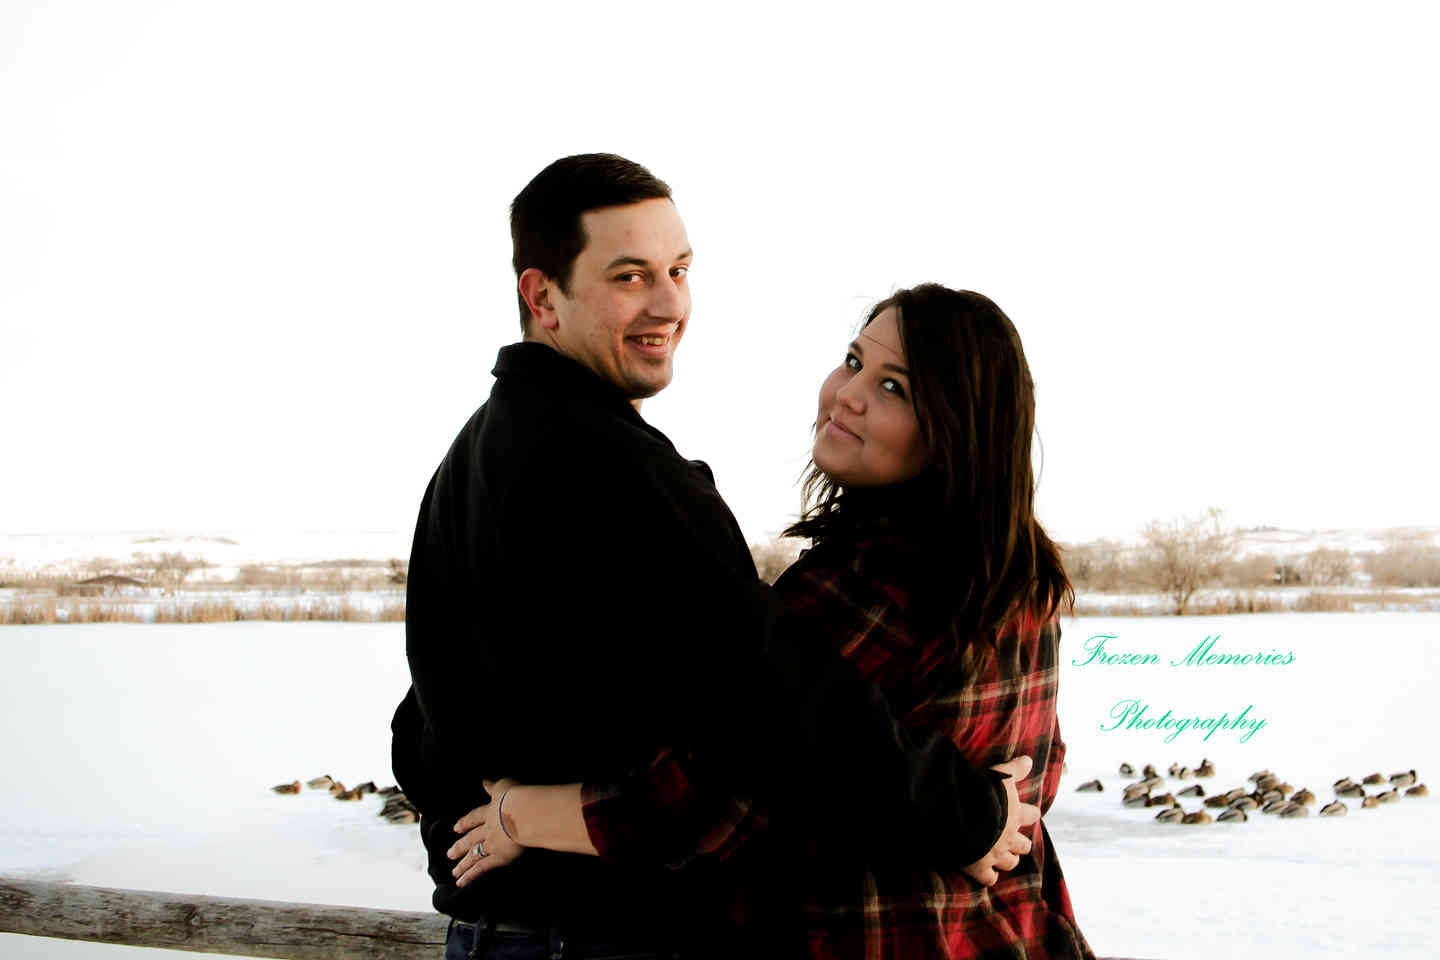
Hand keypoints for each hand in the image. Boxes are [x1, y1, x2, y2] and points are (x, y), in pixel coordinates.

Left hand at [447, 778, 524, 886]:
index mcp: (490, 811)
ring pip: (473, 855)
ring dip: (463, 864)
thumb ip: (494, 786)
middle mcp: (488, 829)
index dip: (465, 823)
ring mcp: (492, 844)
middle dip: (460, 846)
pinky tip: (461, 882)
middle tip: (449, 854)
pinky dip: (471, 875)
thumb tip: (484, 780)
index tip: (456, 828)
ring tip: (454, 873)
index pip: (475, 818)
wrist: (524, 813)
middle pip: (471, 839)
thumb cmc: (519, 797)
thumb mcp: (505, 786)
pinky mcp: (498, 857)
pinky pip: (481, 868)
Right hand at [963, 755, 1039, 886]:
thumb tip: (1029, 759)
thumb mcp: (999, 774)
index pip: (1031, 815)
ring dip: (1007, 860)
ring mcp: (995, 855)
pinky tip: (982, 872)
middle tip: (1012, 839)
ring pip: (1010, 863)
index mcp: (1014, 814)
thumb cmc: (980, 793)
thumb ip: (1015, 768)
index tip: (1026, 813)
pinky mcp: (980, 868)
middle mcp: (1009, 837)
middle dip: (1020, 843)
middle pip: (1024, 845)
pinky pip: (989, 879)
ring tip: (1000, 856)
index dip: (1029, 814)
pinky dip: (987, 876)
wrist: (959, 816)